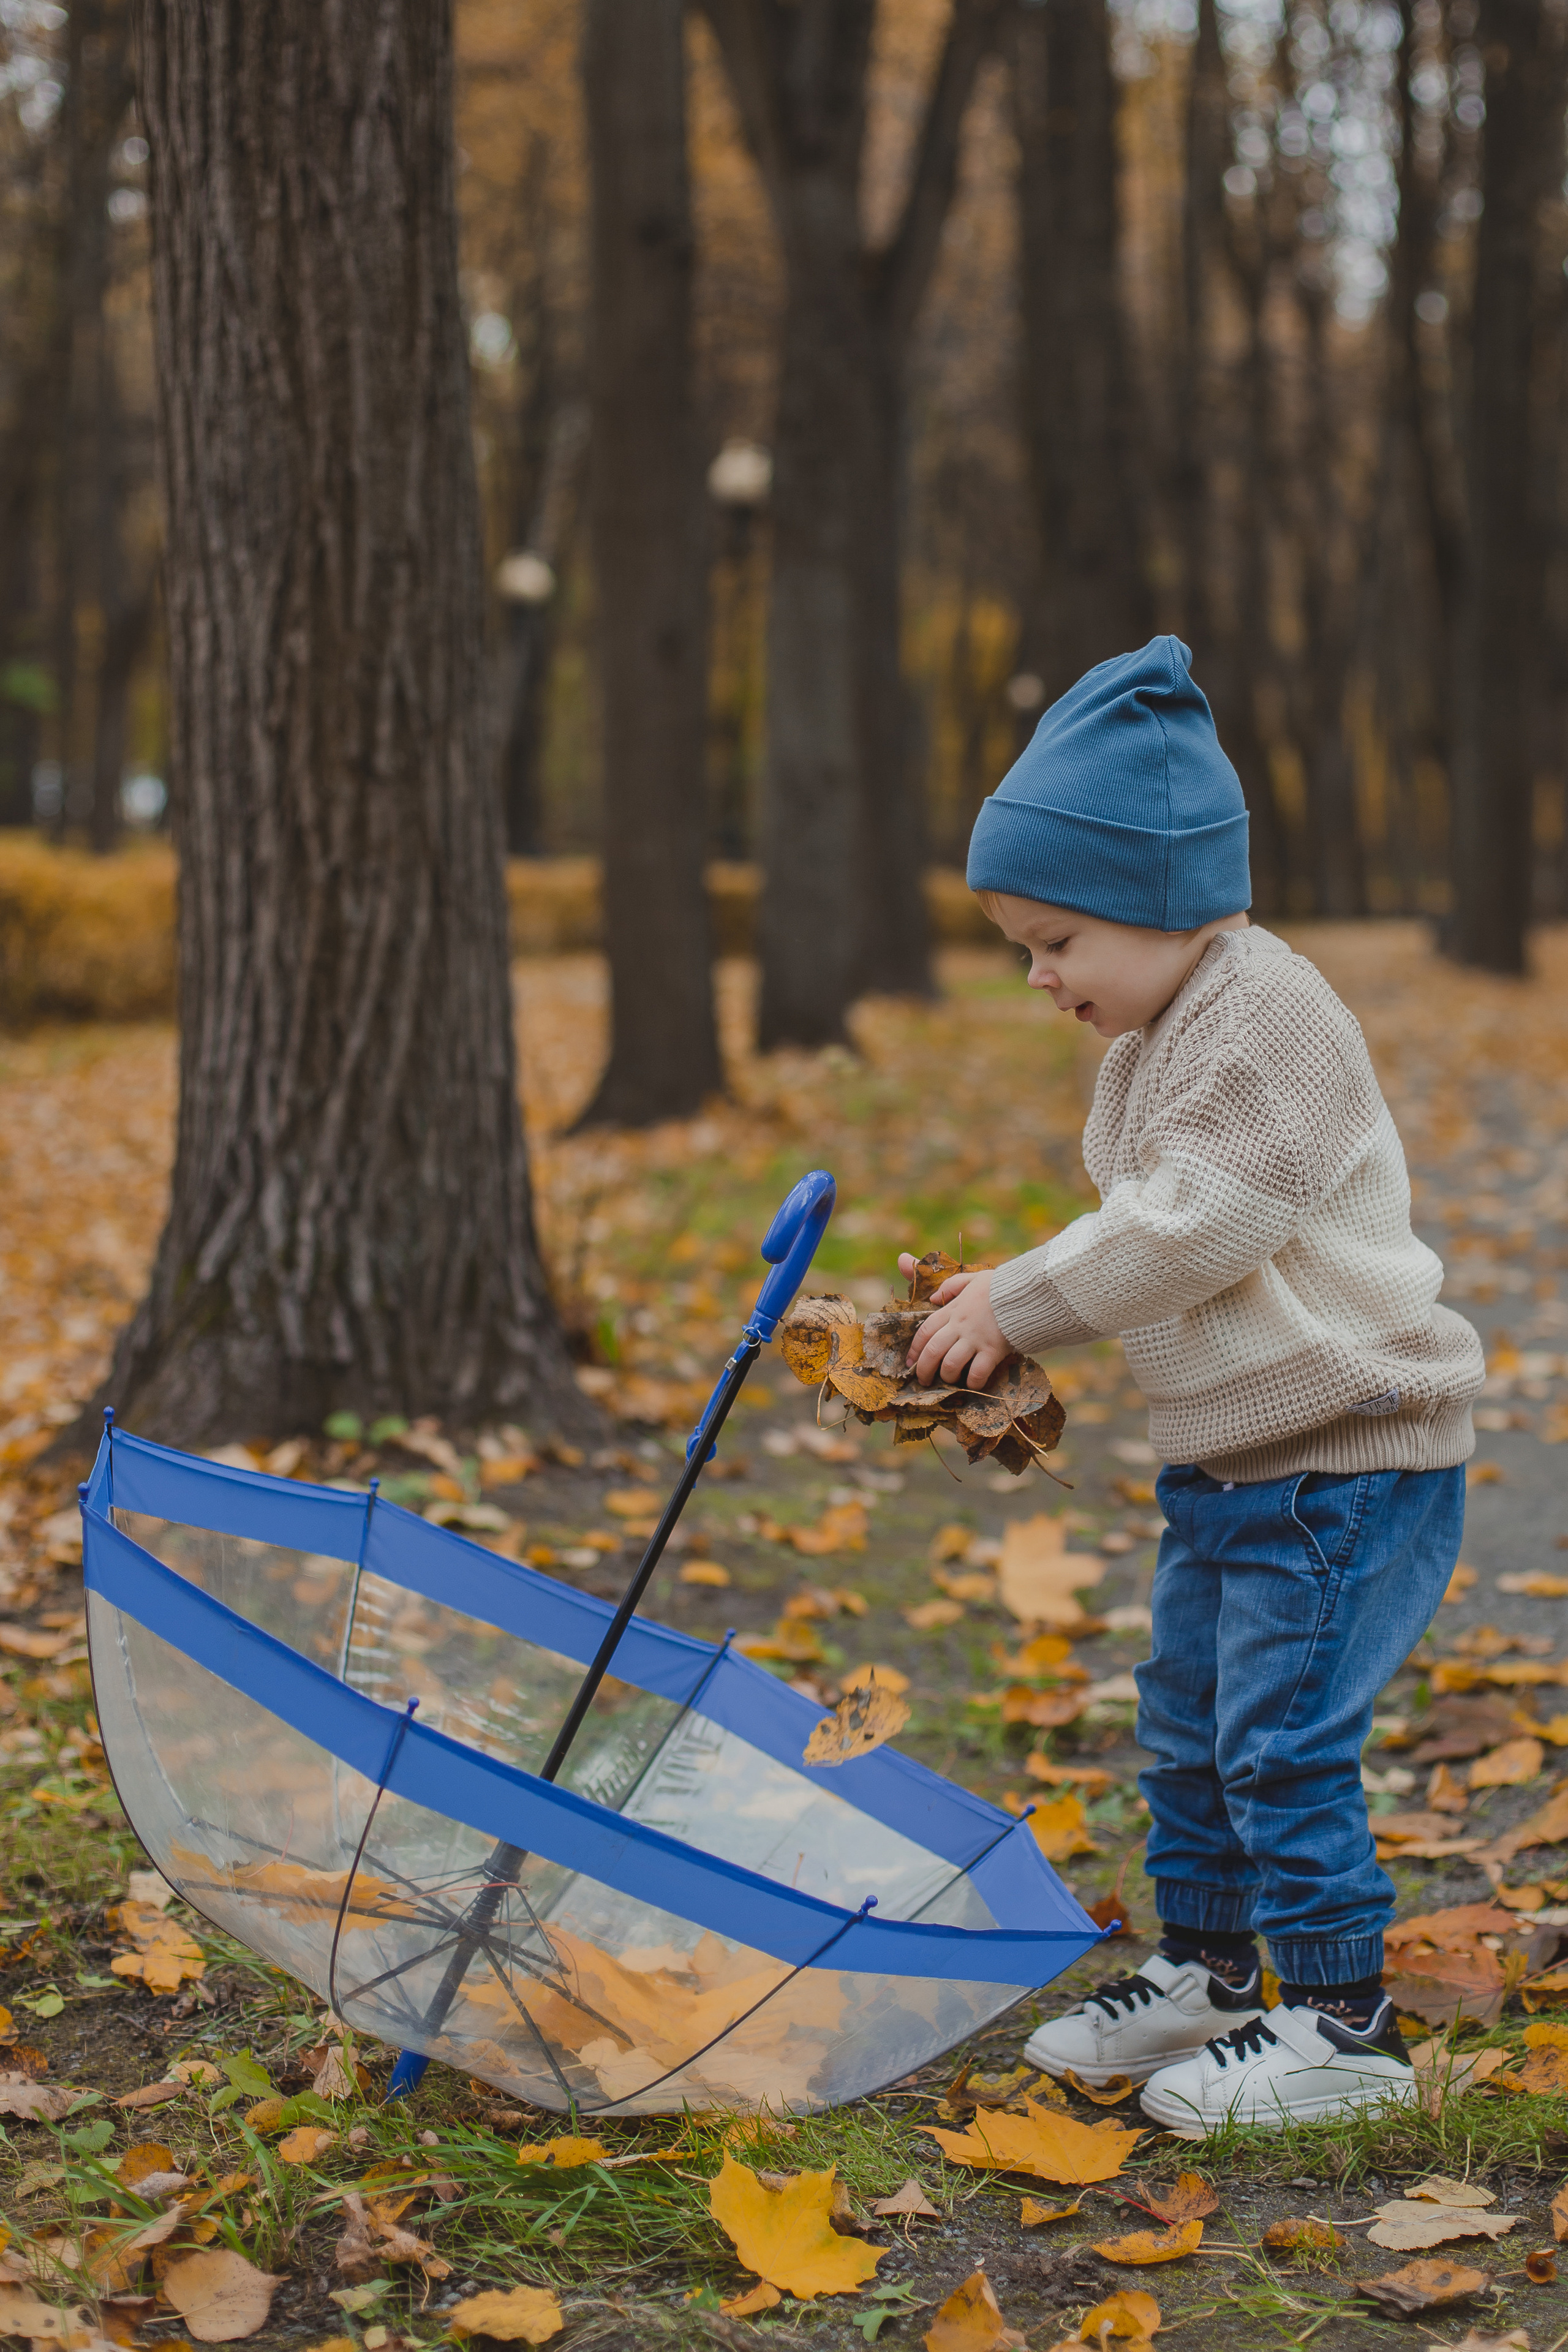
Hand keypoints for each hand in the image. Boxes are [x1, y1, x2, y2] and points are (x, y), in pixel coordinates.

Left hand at [896, 1257, 1008, 1389]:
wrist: (1028, 1292)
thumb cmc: (1002, 1286)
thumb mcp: (974, 1278)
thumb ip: (951, 1285)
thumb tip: (933, 1297)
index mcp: (953, 1309)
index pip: (925, 1330)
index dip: (915, 1349)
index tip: (911, 1362)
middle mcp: (960, 1326)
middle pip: (933, 1351)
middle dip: (924, 1369)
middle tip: (923, 1380)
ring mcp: (976, 1339)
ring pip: (951, 1364)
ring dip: (947, 1376)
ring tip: (949, 1381)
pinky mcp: (993, 1350)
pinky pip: (977, 1372)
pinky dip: (972, 1382)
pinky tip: (973, 1384)